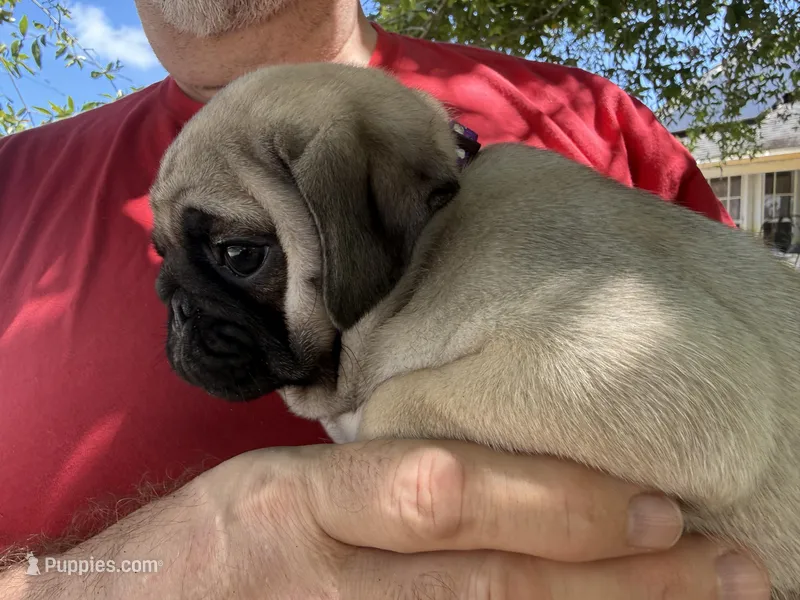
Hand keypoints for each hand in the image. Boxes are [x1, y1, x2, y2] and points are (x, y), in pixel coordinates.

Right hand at [2, 440, 769, 598]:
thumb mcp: (281, 489)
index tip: (655, 503)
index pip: (444, 495)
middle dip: (615, 582)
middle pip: (487, 586)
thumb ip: (378, 486)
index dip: (553, 500)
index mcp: (301, 505)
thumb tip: (490, 480)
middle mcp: (324, 582)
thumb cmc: (205, 549)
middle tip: (732, 569)